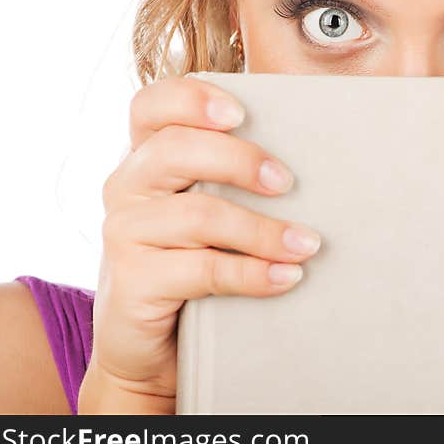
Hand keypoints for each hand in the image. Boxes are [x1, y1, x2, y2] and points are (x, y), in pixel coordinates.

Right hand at [79, 76, 321, 413]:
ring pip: (199, 215)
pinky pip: (202, 270)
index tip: (240, 114)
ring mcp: (124, 233)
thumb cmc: (195, 260)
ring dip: (263, 230)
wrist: (152, 343)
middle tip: (287, 182)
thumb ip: (235, 177)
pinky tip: (287, 277)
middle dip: (240, 160)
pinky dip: (253, 273)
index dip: (191, 99)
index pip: (152, 105)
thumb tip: (320, 155)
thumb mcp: (208, 207)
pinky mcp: (133, 282)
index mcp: (146, 155)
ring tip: (308, 244)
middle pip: (176, 150)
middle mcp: (127, 186)